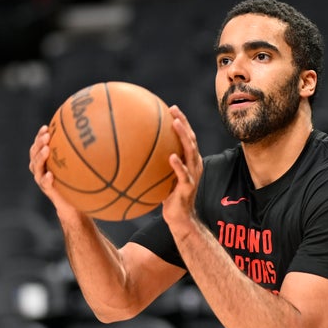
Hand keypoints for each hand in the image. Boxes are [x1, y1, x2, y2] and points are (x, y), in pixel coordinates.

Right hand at [28, 125, 77, 214]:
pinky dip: (46, 179)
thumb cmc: (76, 181)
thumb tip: (94, 135)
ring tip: (46, 150)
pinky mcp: (48, 190)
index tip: (46, 127)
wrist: (74, 204)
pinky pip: (45, 184)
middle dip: (39, 143)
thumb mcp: (78, 166)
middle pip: (34, 153)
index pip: (38, 145)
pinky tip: (50, 175)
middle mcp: (41, 169)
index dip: (39, 136)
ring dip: (40, 158)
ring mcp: (42, 180)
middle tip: (46, 136)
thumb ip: (80, 153)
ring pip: (36, 167)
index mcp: (46, 160)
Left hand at [162, 105, 203, 235]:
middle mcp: (194, 164)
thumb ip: (154, 166)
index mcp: (189, 160)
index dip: (181, 121)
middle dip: (183, 122)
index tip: (171, 108)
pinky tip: (171, 157)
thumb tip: (132, 155)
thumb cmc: (168, 198)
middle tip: (173, 110)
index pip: (187, 137)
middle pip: (191, 138)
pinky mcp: (188, 187)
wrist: (180, 219)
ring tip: (175, 124)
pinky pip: (183, 174)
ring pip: (190, 151)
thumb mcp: (161, 179)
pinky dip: (178, 165)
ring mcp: (193, 175)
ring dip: (183, 136)